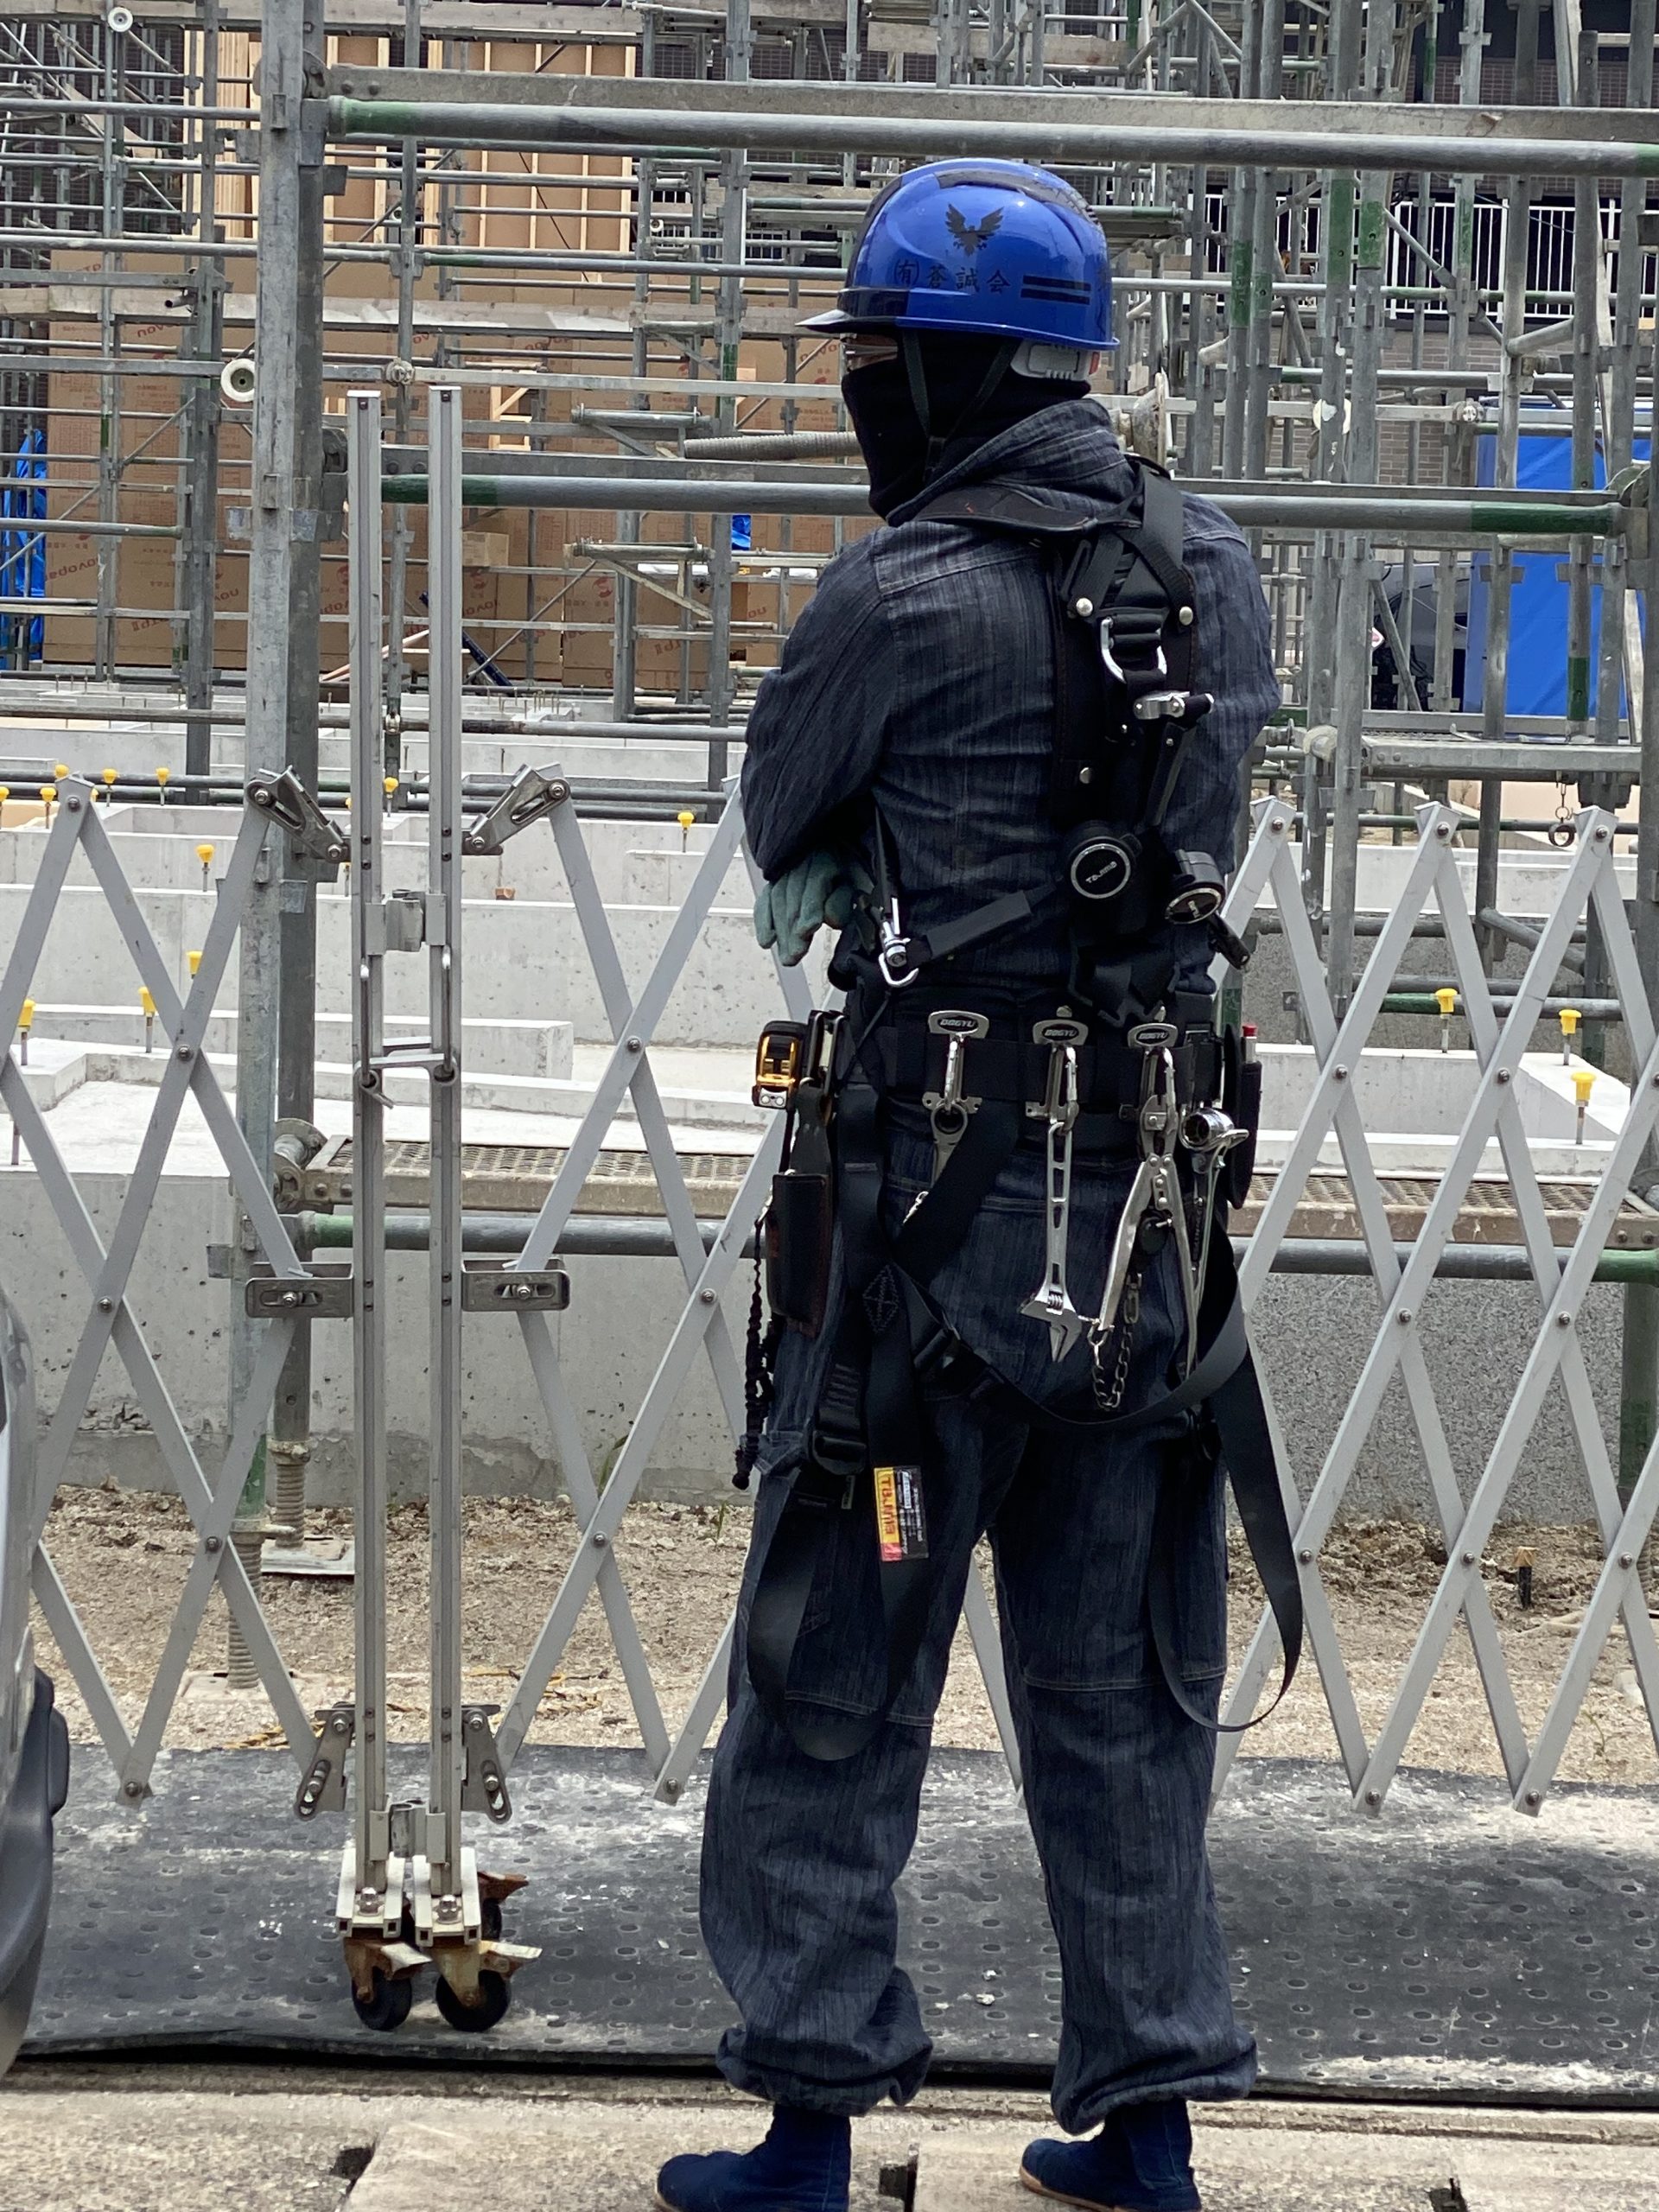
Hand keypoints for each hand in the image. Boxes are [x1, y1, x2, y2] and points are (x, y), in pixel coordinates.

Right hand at [753, 847, 867, 965]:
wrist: (830, 848)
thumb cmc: (847, 870)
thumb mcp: (854, 882)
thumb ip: (843, 900)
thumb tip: (832, 919)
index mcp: (824, 859)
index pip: (814, 884)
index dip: (810, 908)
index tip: (807, 929)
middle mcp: (799, 863)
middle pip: (792, 898)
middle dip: (792, 929)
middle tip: (794, 955)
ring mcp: (784, 872)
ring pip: (777, 902)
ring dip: (781, 933)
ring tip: (787, 957)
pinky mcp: (773, 882)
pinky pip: (765, 901)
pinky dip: (764, 922)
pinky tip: (766, 941)